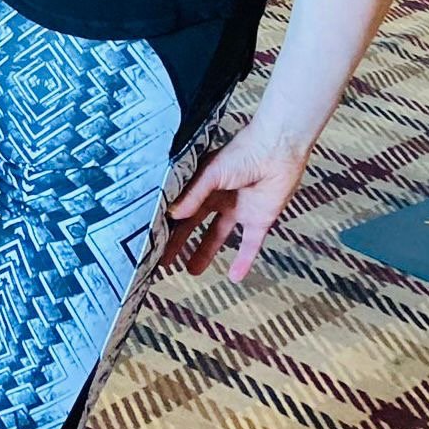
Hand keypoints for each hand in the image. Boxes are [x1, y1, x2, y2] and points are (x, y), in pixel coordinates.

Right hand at [164, 126, 311, 281]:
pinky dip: (243, 261)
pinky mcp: (259, 220)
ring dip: (205, 253)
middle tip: (164, 260)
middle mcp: (216, 199)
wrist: (278, 151)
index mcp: (201, 185)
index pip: (179, 208)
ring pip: (218, 236)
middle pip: (193, 225)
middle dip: (178, 242)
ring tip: (191, 271)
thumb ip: (192, 195)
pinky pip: (250, 245)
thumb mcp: (210, 174)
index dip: (166, 223)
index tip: (151, 238)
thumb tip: (171, 215)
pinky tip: (235, 277)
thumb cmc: (241, 154)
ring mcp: (238, 210)